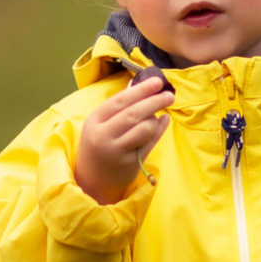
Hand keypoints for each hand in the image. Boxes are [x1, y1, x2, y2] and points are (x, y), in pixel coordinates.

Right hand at [74, 76, 172, 202]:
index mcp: (94, 120)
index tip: (157, 81)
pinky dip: (160, 130)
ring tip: (156, 116)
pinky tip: (164, 121)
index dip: (140, 90)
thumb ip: (118, 104)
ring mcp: (117, 151)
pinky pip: (150, 143)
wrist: (91, 180)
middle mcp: (104, 135)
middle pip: (134, 114)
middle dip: (154, 101)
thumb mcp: (100, 122)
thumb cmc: (98, 144)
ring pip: (144, 128)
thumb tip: (135, 82)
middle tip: (169, 94)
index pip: (120, 100)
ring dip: (154, 119)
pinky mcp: (130, 163)